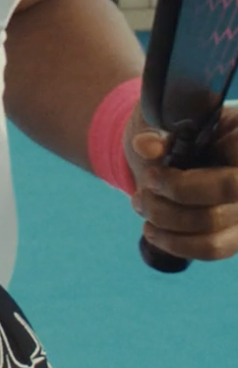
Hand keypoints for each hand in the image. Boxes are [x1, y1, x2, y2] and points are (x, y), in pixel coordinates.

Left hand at [126, 105, 237, 261]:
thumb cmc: (171, 128)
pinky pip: (214, 249)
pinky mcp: (237, 232)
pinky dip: (177, 244)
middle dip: (177, 197)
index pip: (233, 155)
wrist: (171, 149)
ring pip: (216, 226)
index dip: (190, 176)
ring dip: (169, 222)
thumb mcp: (161, 118)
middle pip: (227, 192)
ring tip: (141, 206)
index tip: (151, 177)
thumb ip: (154, 129)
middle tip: (143, 194)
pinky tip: (153, 231)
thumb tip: (146, 146)